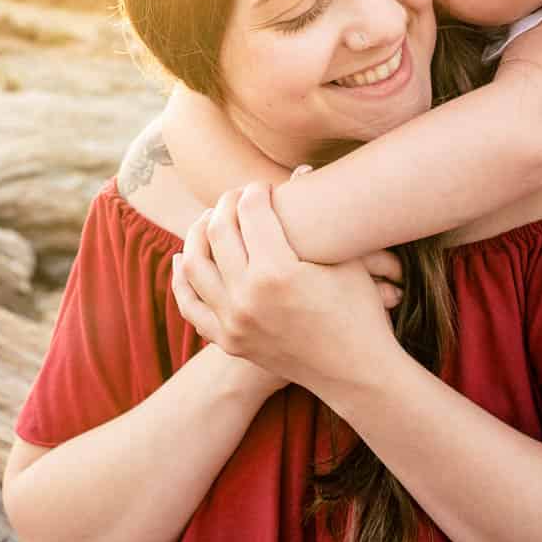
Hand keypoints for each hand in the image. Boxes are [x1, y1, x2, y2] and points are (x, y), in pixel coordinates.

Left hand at [171, 182, 401, 391]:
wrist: (356, 373)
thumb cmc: (359, 310)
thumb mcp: (345, 259)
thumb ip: (319, 216)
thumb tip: (301, 169)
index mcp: (277, 271)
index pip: (251, 211)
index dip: (256, 190)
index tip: (263, 185)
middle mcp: (248, 297)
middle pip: (218, 231)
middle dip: (226, 205)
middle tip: (238, 197)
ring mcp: (233, 322)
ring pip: (194, 264)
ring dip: (198, 234)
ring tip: (211, 220)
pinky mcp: (229, 341)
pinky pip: (191, 304)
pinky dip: (183, 279)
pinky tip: (184, 259)